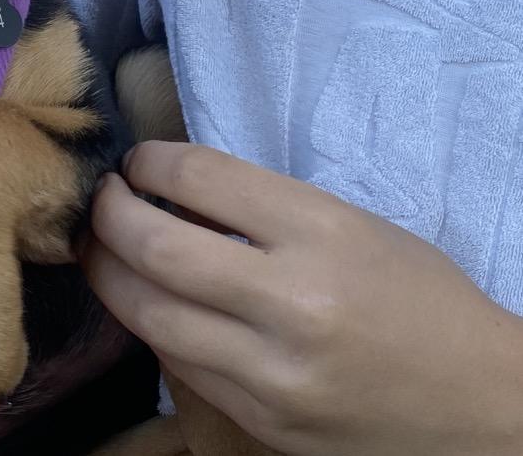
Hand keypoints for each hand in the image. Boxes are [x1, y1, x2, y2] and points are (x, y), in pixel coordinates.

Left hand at [82, 142, 522, 455]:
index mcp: (322, 232)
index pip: (201, 178)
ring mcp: (272, 372)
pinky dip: (149, 323)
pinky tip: (144, 299)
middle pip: (156, 247)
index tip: (137, 162)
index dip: (150, 162)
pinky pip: (176, 364)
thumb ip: (261, 208)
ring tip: (99, 246)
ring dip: (108, 272)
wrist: (481, 405)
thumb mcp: (349, 224)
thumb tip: (171, 192)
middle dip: (107, 214)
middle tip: (100, 199)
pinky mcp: (261, 420)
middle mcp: (292, 301)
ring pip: (148, 314)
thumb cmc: (416, 295)